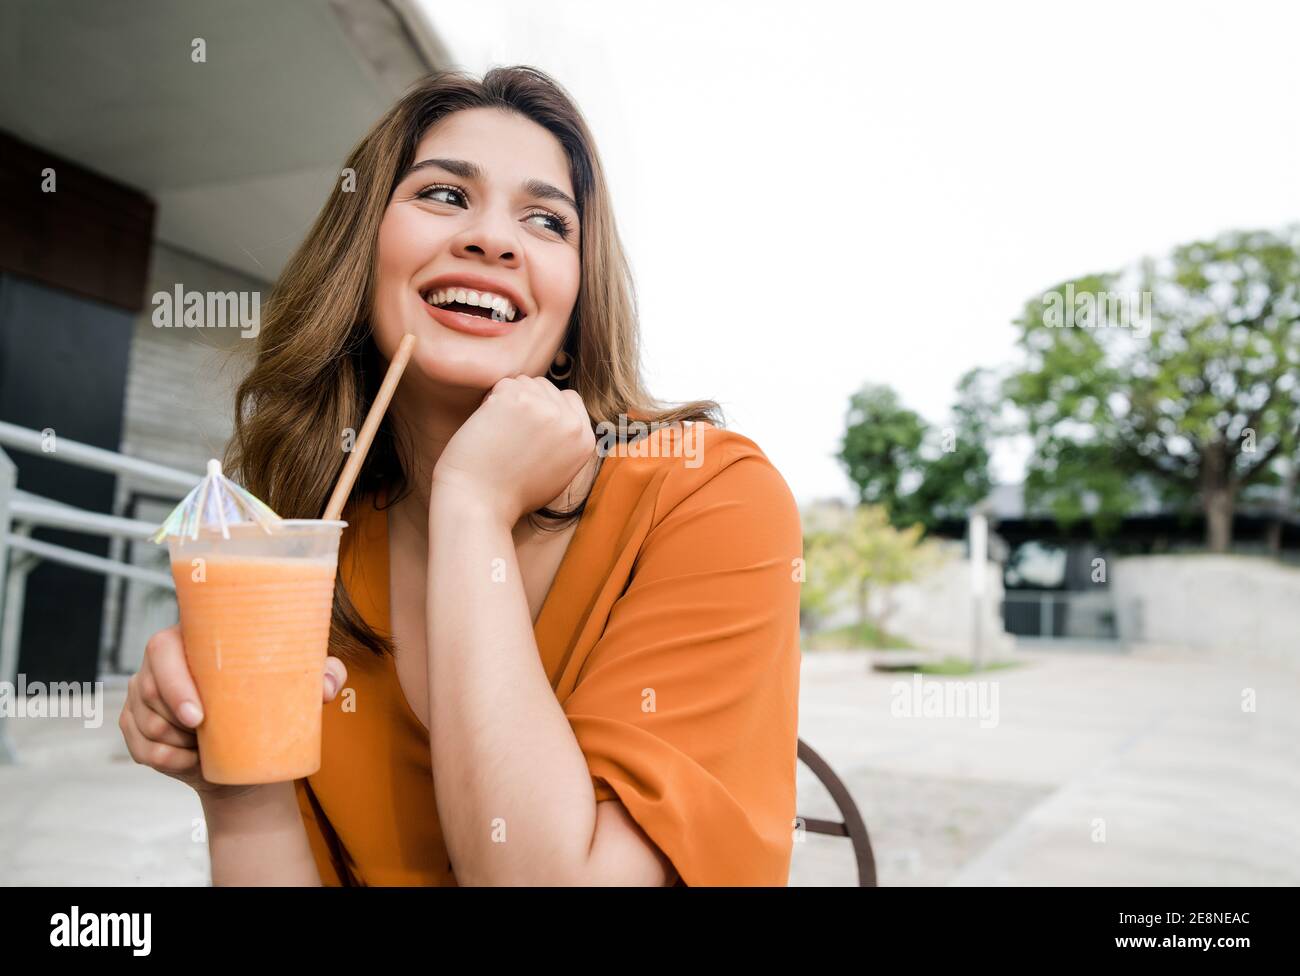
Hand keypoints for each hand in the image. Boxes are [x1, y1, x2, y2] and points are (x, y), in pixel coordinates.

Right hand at [119, 624, 347, 800]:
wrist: (250, 755)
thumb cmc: (273, 703)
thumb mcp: (301, 689)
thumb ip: (325, 675)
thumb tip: (328, 686)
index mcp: (193, 638)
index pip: (163, 649)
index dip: (174, 683)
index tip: (199, 716)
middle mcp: (160, 662)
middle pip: (149, 688)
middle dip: (174, 718)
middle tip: (204, 735)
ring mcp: (143, 694)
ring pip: (145, 721)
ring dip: (174, 742)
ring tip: (206, 744)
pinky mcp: (135, 725)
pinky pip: (141, 749)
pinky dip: (167, 760)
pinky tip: (191, 761)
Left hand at [432, 374, 595, 524]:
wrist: (480, 504)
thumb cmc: (510, 493)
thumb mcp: (557, 472)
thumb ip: (565, 442)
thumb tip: (562, 414)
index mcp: (585, 441)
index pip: (569, 399)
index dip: (545, 408)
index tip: (527, 428)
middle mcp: (571, 423)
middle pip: (546, 387)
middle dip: (526, 402)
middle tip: (509, 435)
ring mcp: (546, 409)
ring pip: (524, 382)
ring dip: (507, 399)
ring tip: (499, 433)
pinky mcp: (518, 400)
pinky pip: (501, 384)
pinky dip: (489, 401)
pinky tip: (487, 428)